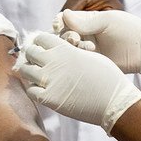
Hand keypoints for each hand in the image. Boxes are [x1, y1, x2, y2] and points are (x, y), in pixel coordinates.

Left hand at [16, 33, 140, 131]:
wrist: (114, 101)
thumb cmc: (108, 77)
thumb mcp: (90, 55)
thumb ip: (72, 51)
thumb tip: (63, 50)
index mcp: (64, 48)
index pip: (41, 38)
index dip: (40, 42)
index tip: (41, 47)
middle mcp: (53, 62)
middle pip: (30, 52)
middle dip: (32, 55)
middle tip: (35, 61)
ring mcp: (49, 80)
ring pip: (26, 71)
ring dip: (29, 71)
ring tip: (36, 75)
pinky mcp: (49, 98)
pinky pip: (31, 91)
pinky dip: (34, 89)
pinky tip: (41, 90)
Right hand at [56, 10, 140, 78]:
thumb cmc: (129, 30)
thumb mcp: (107, 22)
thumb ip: (85, 22)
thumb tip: (63, 14)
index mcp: (88, 20)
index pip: (66, 19)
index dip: (59, 21)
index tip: (58, 25)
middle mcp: (85, 34)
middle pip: (64, 34)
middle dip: (65, 35)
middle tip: (75, 39)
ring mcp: (87, 48)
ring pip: (68, 48)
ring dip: (70, 46)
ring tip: (84, 46)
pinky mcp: (92, 62)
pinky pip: (77, 60)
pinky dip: (76, 58)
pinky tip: (84, 56)